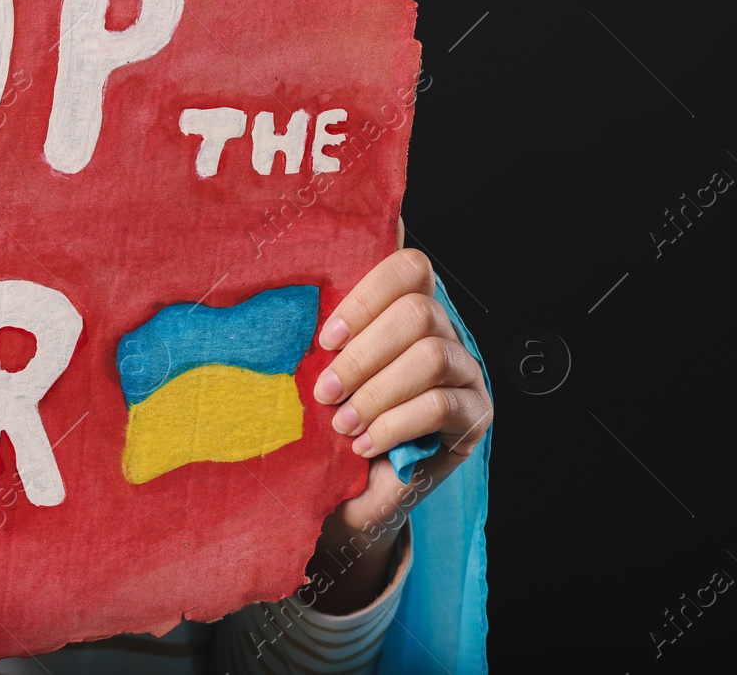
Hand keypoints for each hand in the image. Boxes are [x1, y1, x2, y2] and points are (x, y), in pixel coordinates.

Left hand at [305, 230, 491, 612]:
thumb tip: (285, 307)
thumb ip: (324, 339)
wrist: (350, 492)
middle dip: (362, 355)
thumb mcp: (323, 374)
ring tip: (342, 422)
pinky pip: (440, 406)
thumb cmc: (331, 423)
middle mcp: (445, 333)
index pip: (409, 268)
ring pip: (432, 357)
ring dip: (377, 392)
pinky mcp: (474, 415)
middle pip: (418, 313)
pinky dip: (394, 424)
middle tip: (325, 392)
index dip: (367, 296)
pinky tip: (365, 444)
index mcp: (407, 309)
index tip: (325, 338)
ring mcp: (466, 373)